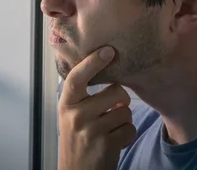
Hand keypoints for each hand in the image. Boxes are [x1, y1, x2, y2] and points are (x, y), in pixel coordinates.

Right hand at [58, 46, 136, 169]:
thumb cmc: (77, 138)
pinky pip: (130, 129)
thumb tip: (104, 67)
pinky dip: (126, 135)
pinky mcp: (106, 145)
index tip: (108, 50)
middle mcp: (76, 116)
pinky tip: (114, 141)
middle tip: (111, 108)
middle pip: (115, 92)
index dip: (92, 62)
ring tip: (110, 128)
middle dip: (120, 100)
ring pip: (125, 111)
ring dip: (123, 120)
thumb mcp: (70, 114)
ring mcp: (91, 131)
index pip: (77, 78)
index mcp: (66, 104)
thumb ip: (81, 94)